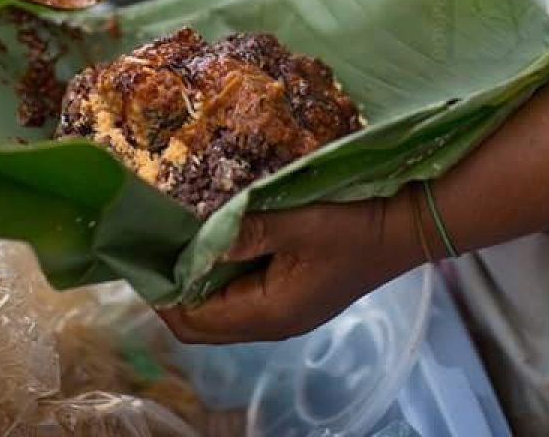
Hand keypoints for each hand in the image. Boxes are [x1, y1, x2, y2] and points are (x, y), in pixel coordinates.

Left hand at [158, 194, 421, 343]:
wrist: (407, 227)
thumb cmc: (355, 225)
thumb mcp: (299, 223)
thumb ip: (247, 232)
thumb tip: (196, 240)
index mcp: (269, 313)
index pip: (195, 322)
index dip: (162, 296)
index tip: (141, 259)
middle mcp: (272, 323)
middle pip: (203, 326)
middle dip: (173, 295)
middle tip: (153, 252)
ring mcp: (284, 313)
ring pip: (221, 313)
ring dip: (196, 287)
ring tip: (178, 246)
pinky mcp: (293, 297)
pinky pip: (241, 298)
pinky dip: (220, 280)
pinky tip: (216, 247)